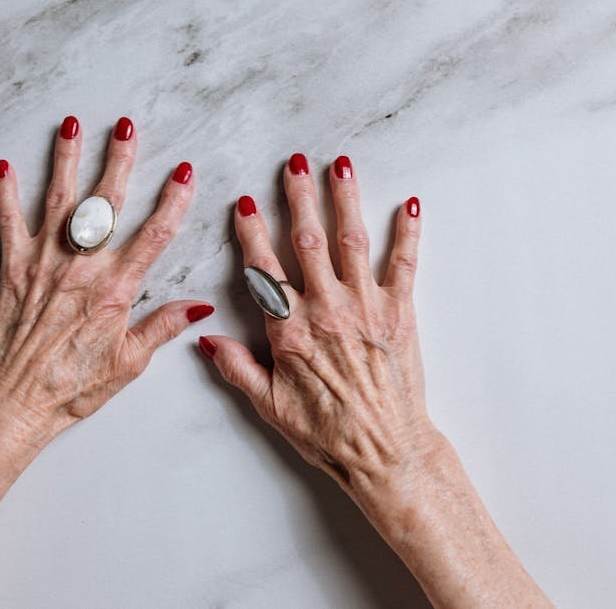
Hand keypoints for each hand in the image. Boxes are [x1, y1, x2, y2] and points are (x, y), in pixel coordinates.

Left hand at [0, 116, 211, 450]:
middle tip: (127, 126)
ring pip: (59, 200)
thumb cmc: (73, 388)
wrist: (16, 400)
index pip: (155, 235)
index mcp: (116, 290)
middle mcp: (81, 268)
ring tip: (72, 125)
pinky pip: (8, 223)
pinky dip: (6, 194)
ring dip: (66, 159)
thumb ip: (163, 326)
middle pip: (106, 203)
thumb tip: (200, 307)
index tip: (185, 172)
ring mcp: (44, 264)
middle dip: (119, 159)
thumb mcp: (130, 363)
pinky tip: (5, 166)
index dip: (173, 200)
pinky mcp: (13, 269)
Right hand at [202, 153, 438, 490]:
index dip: (252, 233)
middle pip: (308, 241)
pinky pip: (404, 265)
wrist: (385, 451)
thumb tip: (206, 339)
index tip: (244, 203)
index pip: (264, 270)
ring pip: (352, 241)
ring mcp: (365, 308)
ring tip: (341, 165)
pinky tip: (409, 205)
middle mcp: (326, 310)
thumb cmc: (327, 434)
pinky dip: (408, 234)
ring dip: (345, 199)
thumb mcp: (270, 407)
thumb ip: (237, 368)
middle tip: (294, 163)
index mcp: (290, 331)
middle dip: (299, 197)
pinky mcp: (400, 315)